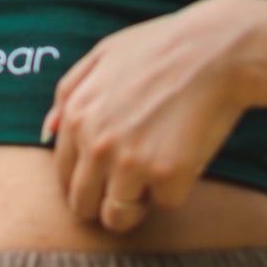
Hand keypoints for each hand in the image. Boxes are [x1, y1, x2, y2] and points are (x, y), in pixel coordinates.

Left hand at [43, 0, 266, 232]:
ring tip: (157, 177)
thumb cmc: (163, 48)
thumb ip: (69, 92)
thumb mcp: (104, 55)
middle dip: (104, 201)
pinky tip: (187, 156)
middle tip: (134, 184)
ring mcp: (130, 163)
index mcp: (76, 117)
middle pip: (83, 206)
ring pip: (117, 218)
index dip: (89, 179)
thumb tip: (48, 131)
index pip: (64, 176)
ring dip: (136, 206)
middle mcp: (96, 144)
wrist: (218, 49)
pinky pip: (164, 204)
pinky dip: (177, 188)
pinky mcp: (166, 176)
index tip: (111, 173)